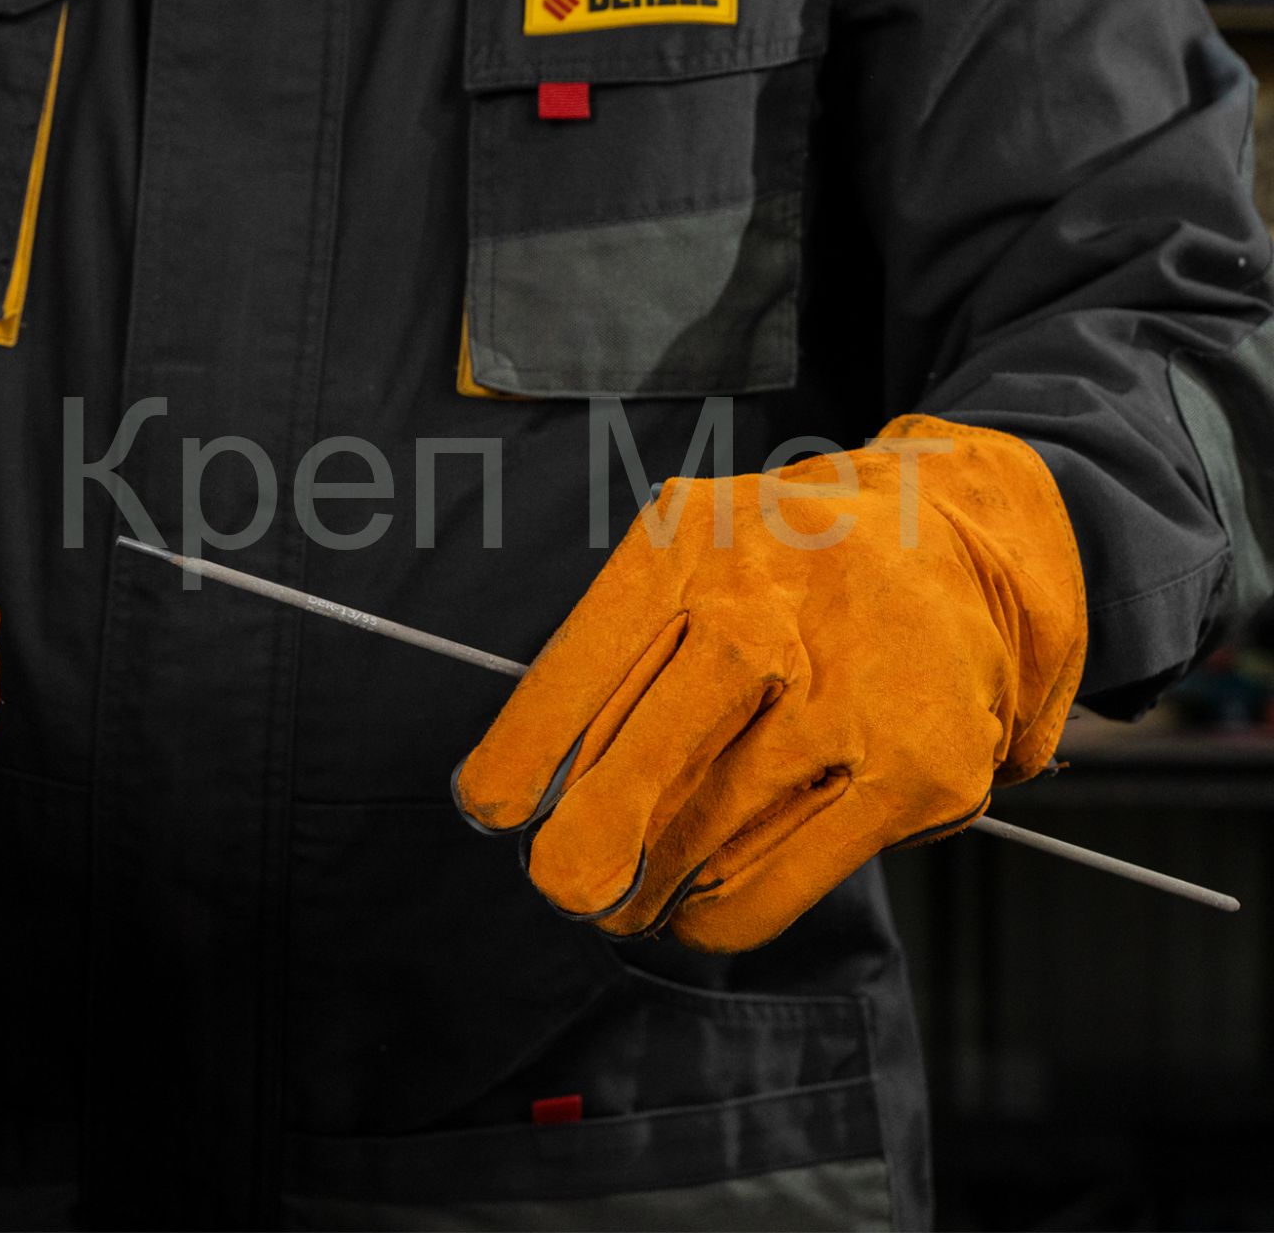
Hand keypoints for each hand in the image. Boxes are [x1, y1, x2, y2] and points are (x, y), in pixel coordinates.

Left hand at [454, 416, 1085, 952]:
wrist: (967, 545)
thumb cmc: (792, 563)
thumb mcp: (695, 551)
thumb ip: (617, 648)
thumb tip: (534, 789)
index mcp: (693, 543)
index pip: (583, 666)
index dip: (522, 755)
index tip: (489, 806)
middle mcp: (772, 608)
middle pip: (649, 754)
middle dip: (582, 845)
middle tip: (555, 881)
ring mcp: (853, 693)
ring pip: (709, 834)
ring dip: (645, 887)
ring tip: (619, 896)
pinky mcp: (919, 771)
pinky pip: (781, 881)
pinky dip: (717, 914)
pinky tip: (690, 907)